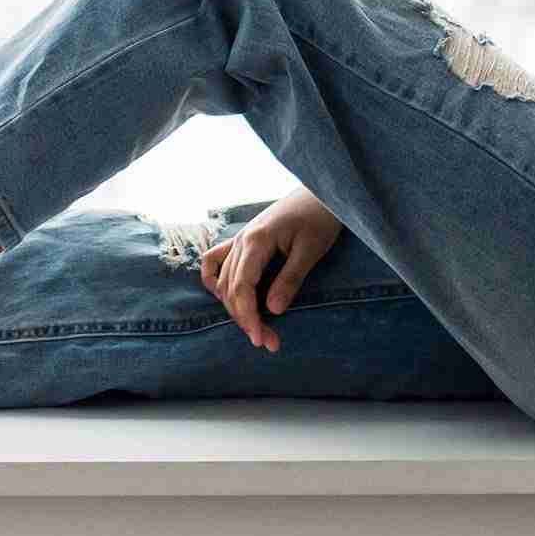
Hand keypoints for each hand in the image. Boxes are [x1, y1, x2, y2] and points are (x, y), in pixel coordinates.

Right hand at [197, 193, 344, 352]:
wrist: (319, 193)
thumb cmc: (319, 218)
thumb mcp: (310, 251)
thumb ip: (290, 279)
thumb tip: (272, 310)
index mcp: (256, 241)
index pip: (242, 287)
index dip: (248, 317)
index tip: (262, 339)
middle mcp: (241, 240)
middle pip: (230, 289)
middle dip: (246, 319)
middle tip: (268, 342)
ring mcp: (239, 239)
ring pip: (223, 280)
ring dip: (235, 308)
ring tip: (255, 328)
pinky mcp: (243, 240)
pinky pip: (215, 261)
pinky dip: (215, 281)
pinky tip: (226, 296)